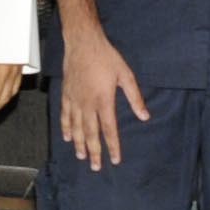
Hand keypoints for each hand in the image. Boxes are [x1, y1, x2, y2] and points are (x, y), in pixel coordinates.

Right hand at [60, 31, 148, 168]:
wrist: (82, 42)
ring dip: (79, 143)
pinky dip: (66, 128)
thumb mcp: (125, 75)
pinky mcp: (67, 94)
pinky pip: (65, 115)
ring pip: (76, 127)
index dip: (112, 146)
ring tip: (82, 156)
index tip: (115, 159)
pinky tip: (67, 137)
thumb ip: (135, 97)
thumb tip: (145, 116)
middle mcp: (87, 104)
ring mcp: (75, 100)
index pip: (109, 129)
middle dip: (94, 151)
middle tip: (96, 167)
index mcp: (104, 100)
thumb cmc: (106, 57)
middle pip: (90, 133)